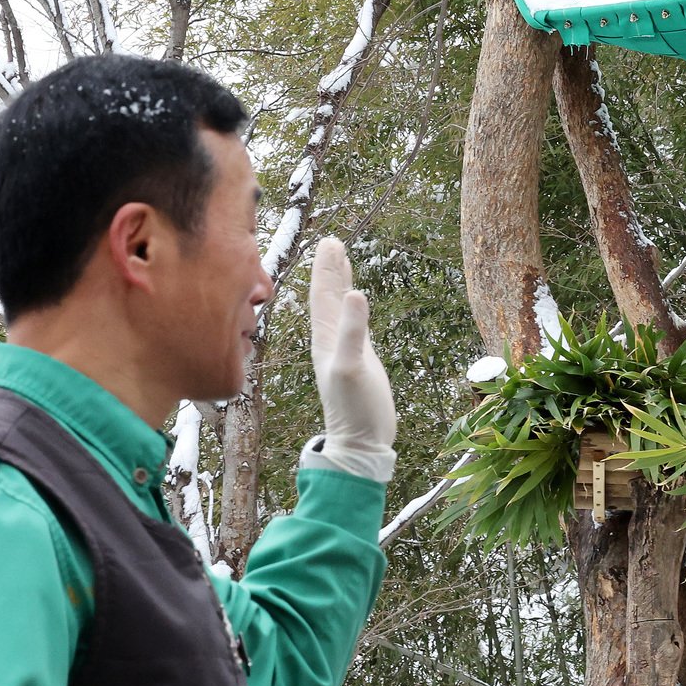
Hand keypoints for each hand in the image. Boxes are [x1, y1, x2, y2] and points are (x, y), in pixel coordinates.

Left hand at [309, 237, 395, 480]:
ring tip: (342, 261)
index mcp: (325, 339)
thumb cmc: (355, 410)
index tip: (330, 242)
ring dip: (339, 284)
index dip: (326, 269)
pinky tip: (355, 303)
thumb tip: (356, 294)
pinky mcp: (357, 359)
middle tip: (333, 241)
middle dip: (331, 270)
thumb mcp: (353, 368)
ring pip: (338, 309)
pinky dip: (352, 307)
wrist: (361, 443)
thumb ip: (353, 333)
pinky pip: (351, 324)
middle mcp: (330, 341)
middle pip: (328, 297)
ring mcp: (343, 350)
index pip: (323, 296)